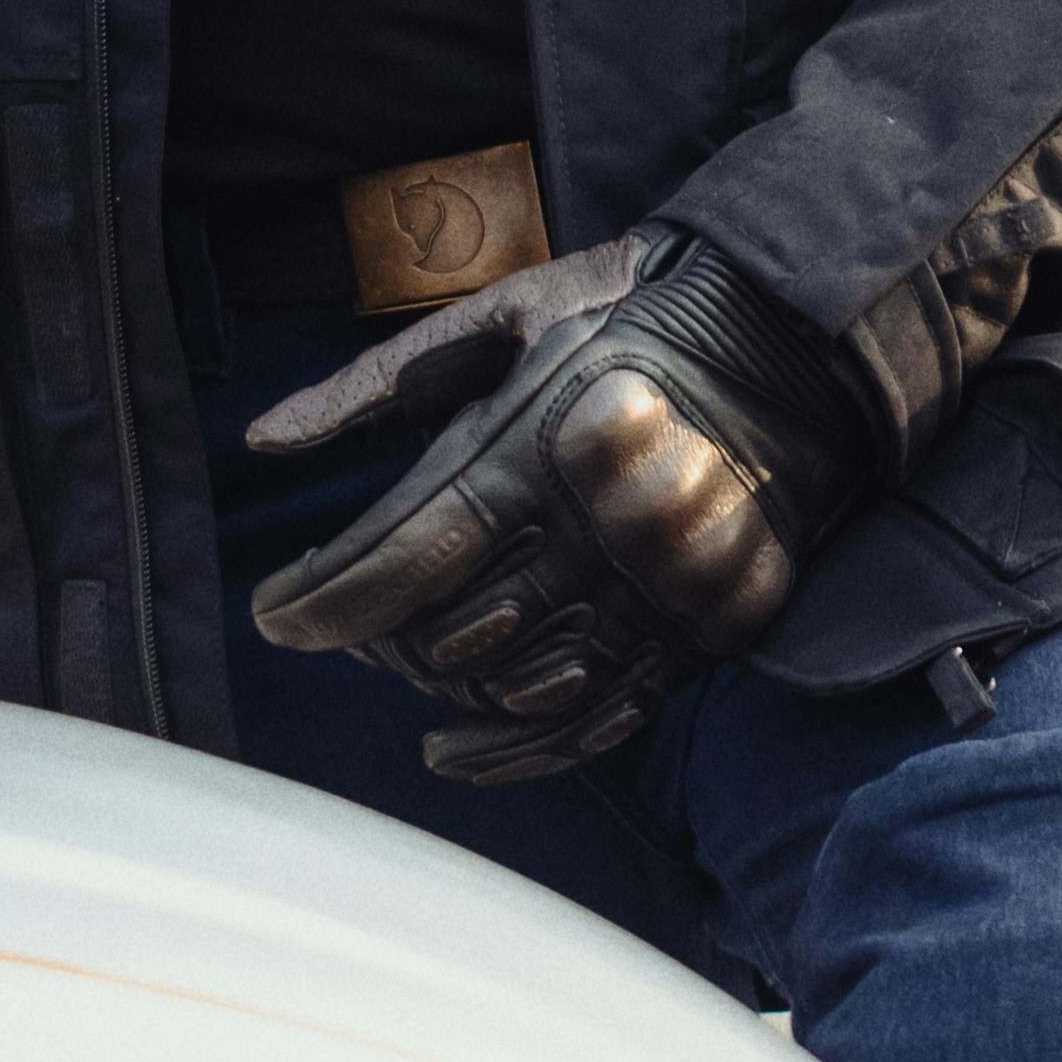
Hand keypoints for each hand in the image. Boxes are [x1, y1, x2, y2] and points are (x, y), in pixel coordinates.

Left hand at [241, 230, 878, 781]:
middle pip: (449, 631)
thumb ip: (377, 381)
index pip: (404, 558)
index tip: (272, 616)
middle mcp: (601, 527)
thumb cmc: (626, 312)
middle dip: (371, 638)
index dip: (322, 602)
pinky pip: (597, 720)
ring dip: (438, 687)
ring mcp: (661, 588)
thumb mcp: (501, 316)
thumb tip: (264, 440)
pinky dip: (516, 748)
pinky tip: (456, 744)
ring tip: (398, 661)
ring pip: (515, 685)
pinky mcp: (704, 630)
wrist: (798, 335)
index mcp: (540, 441)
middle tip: (338, 619)